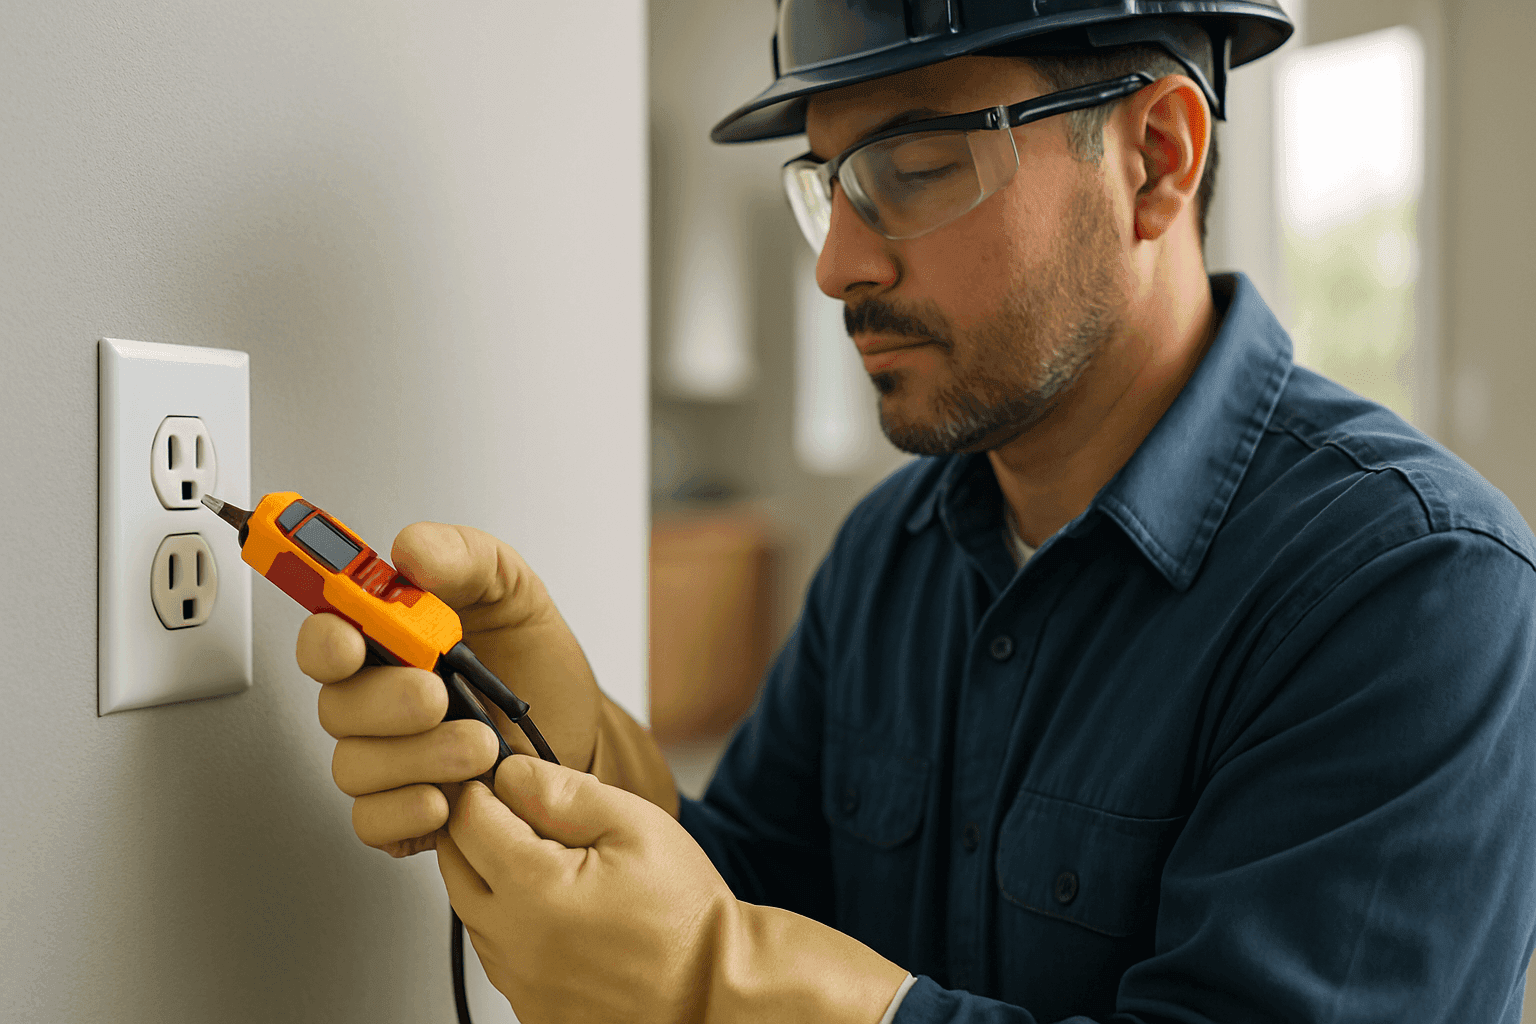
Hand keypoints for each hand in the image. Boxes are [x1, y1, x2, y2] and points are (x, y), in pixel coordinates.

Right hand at [294, 522, 602, 856]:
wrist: (578, 726)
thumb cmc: (532, 658)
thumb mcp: (511, 587)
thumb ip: (462, 555)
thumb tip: (411, 550)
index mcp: (386, 639)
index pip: (323, 637)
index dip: (325, 641)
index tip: (351, 642)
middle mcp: (375, 698)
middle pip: (336, 707)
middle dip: (386, 703)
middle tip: (438, 695)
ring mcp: (387, 756)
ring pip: (356, 766)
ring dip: (417, 757)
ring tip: (479, 745)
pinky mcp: (404, 809)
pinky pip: (373, 820)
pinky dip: (408, 811)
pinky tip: (451, 796)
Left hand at [440, 757, 907, 1023]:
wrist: (711, 990)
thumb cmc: (684, 914)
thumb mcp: (635, 825)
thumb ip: (563, 792)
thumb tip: (511, 772)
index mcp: (534, 889)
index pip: (467, 818)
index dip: (483, 786)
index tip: (506, 777)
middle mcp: (512, 941)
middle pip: (453, 862)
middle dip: (477, 827)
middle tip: (522, 812)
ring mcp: (515, 979)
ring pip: (469, 908)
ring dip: (491, 875)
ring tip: (551, 861)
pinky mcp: (527, 1004)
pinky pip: (495, 949)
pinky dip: (510, 921)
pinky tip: (557, 908)